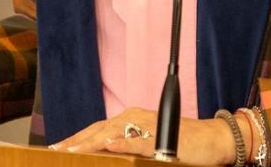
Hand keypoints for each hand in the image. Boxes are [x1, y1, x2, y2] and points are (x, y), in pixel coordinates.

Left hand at [50, 107, 235, 165]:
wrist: (214, 140)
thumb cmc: (184, 142)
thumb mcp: (151, 143)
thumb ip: (129, 147)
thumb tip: (108, 153)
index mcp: (132, 119)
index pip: (98, 128)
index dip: (78, 137)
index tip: (58, 147)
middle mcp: (137, 118)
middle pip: (100, 129)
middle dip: (77, 140)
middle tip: (56, 149)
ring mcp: (150, 126)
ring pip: (114, 133)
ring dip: (92, 141)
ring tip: (73, 149)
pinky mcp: (163, 139)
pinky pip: (140, 142)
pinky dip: (124, 143)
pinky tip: (109, 146)